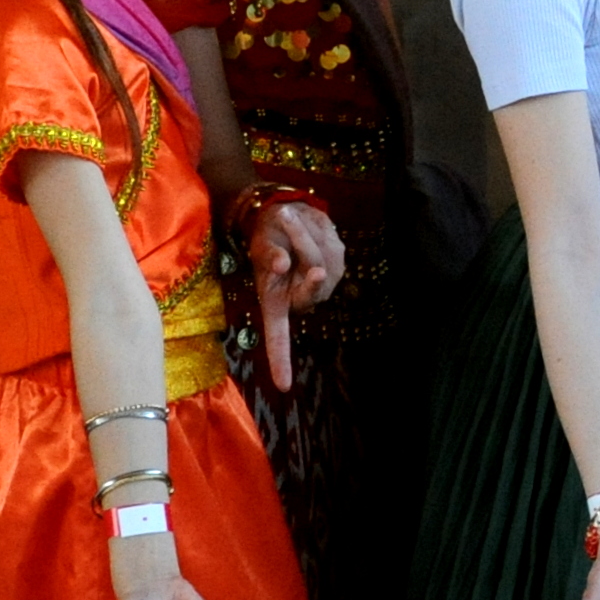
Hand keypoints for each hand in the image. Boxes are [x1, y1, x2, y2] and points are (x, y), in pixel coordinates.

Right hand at [244, 197, 344, 395]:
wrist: (285, 213)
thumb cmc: (267, 236)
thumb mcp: (261, 243)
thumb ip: (270, 253)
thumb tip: (281, 265)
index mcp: (275, 301)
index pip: (277, 336)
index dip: (280, 360)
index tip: (283, 385)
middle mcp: (300, 298)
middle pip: (311, 286)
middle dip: (303, 252)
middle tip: (288, 224)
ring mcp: (323, 284)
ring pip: (322, 260)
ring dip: (305, 234)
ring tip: (290, 221)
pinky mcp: (339, 265)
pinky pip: (333, 248)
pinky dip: (319, 232)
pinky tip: (309, 227)